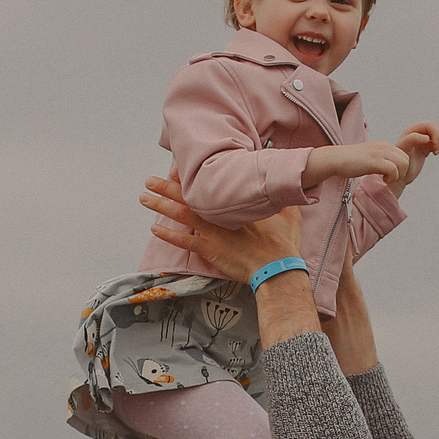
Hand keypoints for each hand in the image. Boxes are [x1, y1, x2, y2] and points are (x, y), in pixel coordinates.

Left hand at [143, 176, 303, 281]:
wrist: (276, 268)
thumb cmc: (283, 243)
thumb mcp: (289, 214)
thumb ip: (285, 199)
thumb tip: (294, 185)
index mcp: (236, 203)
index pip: (209, 184)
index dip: (191, 177)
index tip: (176, 170)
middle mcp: (221, 214)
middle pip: (188, 196)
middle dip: (167, 186)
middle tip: (150, 179)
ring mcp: (213, 232)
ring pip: (181, 214)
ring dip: (161, 205)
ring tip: (144, 197)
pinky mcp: (210, 249)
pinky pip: (184, 241)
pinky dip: (168, 235)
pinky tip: (154, 229)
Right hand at [309, 141, 410, 187]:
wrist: (335, 159)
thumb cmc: (349, 162)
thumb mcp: (368, 157)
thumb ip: (379, 160)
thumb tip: (385, 170)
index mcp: (383, 145)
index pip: (403, 154)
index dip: (401, 167)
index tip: (391, 175)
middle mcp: (383, 146)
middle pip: (406, 158)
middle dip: (402, 171)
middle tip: (390, 178)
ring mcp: (379, 153)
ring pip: (403, 163)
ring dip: (398, 175)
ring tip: (386, 179)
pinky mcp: (374, 160)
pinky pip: (393, 169)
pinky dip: (391, 177)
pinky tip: (382, 180)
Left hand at [393, 122, 438, 190]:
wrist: (397, 176)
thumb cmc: (397, 163)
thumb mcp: (404, 149)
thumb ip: (412, 139)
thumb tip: (426, 138)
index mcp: (410, 132)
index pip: (429, 125)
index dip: (435, 134)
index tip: (433, 145)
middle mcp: (415, 134)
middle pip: (434, 127)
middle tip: (436, 148)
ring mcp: (421, 141)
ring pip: (436, 134)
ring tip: (435, 152)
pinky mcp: (425, 148)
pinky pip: (436, 143)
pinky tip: (435, 153)